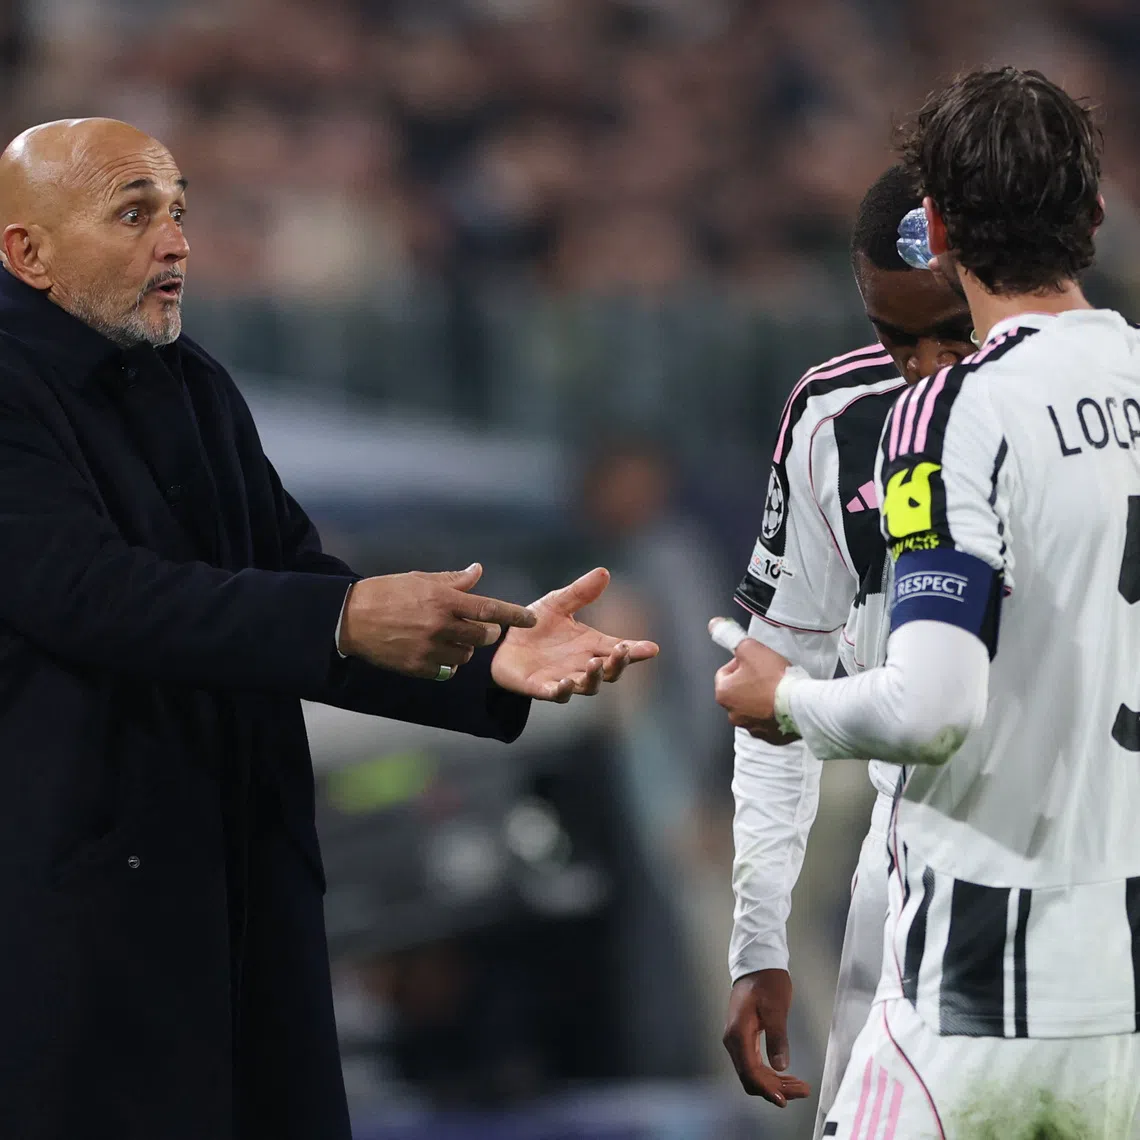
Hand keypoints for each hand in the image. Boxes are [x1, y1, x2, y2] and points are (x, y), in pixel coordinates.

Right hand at [339, 563, 535, 678]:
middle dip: (487, 632)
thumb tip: (478, 571)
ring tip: (450, 637)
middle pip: (483, 636)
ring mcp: (429, 649)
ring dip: (466, 647)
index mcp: (443, 600)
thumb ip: (453, 580)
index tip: (531, 619)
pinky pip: (447, 670)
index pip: (488, 609)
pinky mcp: (418, 667)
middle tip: (480, 627)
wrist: (349, 619)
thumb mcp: (420, 580)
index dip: (514, 615)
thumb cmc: (386, 593)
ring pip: (466, 655)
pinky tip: (436, 651)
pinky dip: (448, 662)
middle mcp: (440, 626)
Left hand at [491, 567, 658, 701]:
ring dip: (594, 677)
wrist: (503, 641)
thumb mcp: (557, 603)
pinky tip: (566, 682)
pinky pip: (556, 694)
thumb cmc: (536, 625)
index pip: (618, 649)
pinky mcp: (541, 688)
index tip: (652, 648)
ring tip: (594, 664)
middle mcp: (582, 665)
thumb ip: (580, 592)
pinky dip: (563, 691)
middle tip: (623, 651)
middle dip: (619, 663)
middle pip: (610, 671)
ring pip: (588, 686)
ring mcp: (564, 678)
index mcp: (591, 645)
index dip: (636, 650)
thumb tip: (604, 572)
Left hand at [712, 622, 796, 742]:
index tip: (755, 660)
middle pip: (739, 691)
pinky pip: (768, 721)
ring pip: (753, 707)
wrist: (800, 704)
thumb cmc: (774, 678)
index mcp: (723, 694)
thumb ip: (731, 637)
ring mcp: (752, 727)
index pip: (726, 672)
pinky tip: (784, 703)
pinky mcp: (770, 737)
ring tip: (778, 688)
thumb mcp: (750, 649)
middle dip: (751, 681)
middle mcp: (733, 714)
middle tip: (768, 673)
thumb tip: (714, 624)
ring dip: (762, 698)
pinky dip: (773, 713)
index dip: (741, 662)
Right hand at [723, 970, 809, 1106]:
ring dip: (776, 1083)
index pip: (750, 1072)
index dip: (767, 1089)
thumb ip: (777, 1037)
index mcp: (738, 1034)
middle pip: (751, 1077)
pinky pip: (755, 1063)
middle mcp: (733, 1041)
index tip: (785, 1100)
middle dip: (776, 1089)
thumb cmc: (767, 982)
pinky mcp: (744, 1038)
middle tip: (803, 1090)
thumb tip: (780, 1066)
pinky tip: (788, 1076)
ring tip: (801, 1087)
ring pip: (754, 1073)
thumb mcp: (776, 1008)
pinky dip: (771, 1073)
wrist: (757, 964)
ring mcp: (737, 1040)